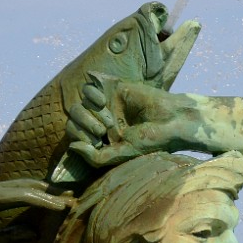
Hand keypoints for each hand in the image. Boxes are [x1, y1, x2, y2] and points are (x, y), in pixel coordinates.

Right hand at [0, 179, 73, 242]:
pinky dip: (38, 199)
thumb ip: (9, 235)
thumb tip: (34, 234)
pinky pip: (18, 196)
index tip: (63, 203)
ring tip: (69, 202)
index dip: (44, 196)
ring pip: (27, 189)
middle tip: (74, 197)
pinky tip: (53, 205)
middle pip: (29, 186)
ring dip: (50, 195)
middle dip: (52, 192)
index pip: (24, 193)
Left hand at [65, 74, 187, 166]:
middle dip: (85, 125)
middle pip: (74, 118)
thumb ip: (95, 157)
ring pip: (80, 102)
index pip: (75, 135)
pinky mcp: (114, 87)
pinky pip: (89, 86)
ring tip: (109, 118)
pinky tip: (104, 100)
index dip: (80, 137)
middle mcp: (101, 120)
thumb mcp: (121, 154)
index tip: (97, 140)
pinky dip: (91, 93)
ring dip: (89, 111)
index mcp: (102, 138)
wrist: (172, 120)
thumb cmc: (150, 141)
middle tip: (104, 130)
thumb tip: (71, 146)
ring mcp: (107, 103)